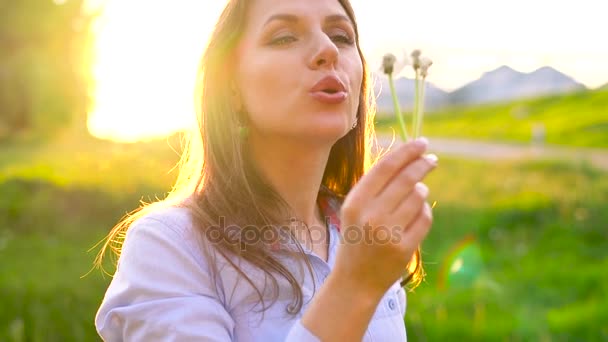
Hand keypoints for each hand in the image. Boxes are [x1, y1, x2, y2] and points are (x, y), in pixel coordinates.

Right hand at [332, 138, 436, 297]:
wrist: (355, 280)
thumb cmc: (357, 237)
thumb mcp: (355, 210)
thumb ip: (375, 186)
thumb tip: (407, 158)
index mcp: (355, 202)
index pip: (386, 167)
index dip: (406, 152)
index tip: (421, 143)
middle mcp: (371, 215)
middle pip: (406, 179)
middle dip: (422, 164)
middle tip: (432, 159)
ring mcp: (388, 232)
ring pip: (418, 197)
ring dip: (421, 192)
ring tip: (417, 194)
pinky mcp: (404, 248)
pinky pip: (425, 217)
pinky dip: (424, 212)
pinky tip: (416, 215)